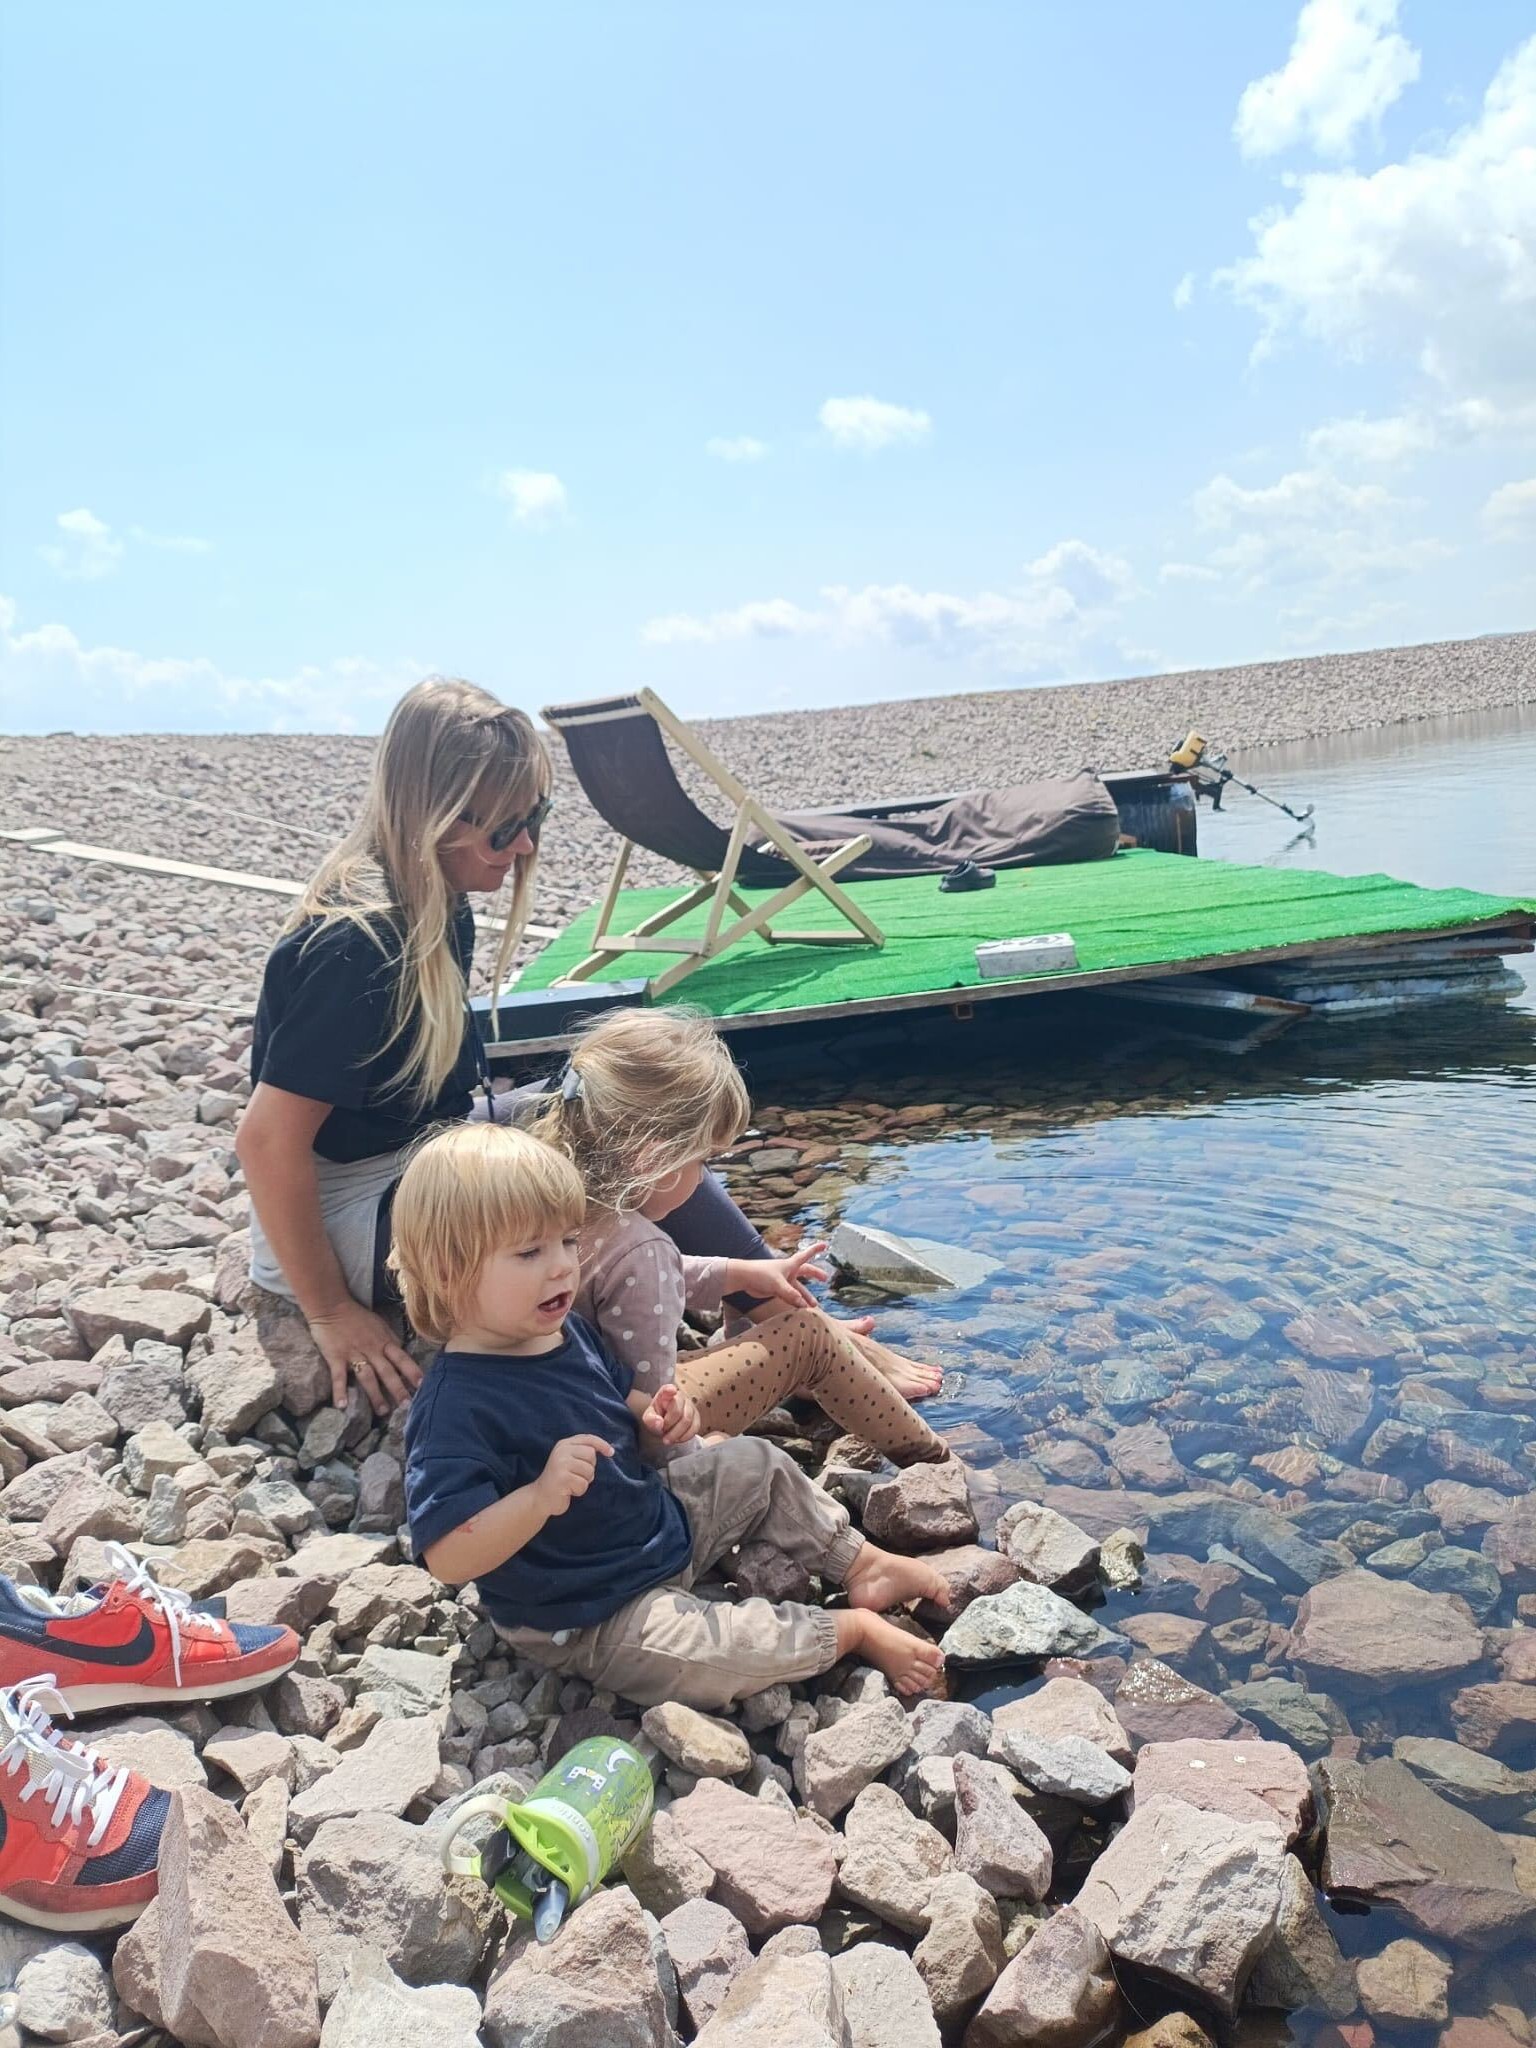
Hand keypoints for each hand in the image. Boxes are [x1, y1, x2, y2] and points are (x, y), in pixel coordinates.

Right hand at [308, 1300, 422, 1414]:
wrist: (331, 1305)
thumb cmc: (357, 1316)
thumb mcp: (379, 1325)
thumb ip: (389, 1340)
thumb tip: (401, 1352)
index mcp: (384, 1341)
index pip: (402, 1359)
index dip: (413, 1372)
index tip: (423, 1386)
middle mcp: (372, 1349)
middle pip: (388, 1372)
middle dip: (398, 1389)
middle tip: (407, 1406)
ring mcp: (354, 1354)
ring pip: (368, 1377)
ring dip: (375, 1395)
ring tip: (383, 1411)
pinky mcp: (336, 1357)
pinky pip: (339, 1377)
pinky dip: (340, 1391)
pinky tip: (342, 1406)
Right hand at [536, 1434, 613, 1515]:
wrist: (540, 1497)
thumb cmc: (561, 1480)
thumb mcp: (569, 1461)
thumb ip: (582, 1452)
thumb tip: (608, 1449)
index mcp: (564, 1444)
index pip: (588, 1439)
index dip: (602, 1444)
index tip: (611, 1453)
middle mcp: (561, 1451)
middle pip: (591, 1455)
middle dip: (589, 1469)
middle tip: (577, 1476)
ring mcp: (561, 1464)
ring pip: (589, 1471)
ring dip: (584, 1481)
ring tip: (571, 1483)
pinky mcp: (562, 1478)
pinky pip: (583, 1484)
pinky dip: (579, 1491)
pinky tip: (568, 1491)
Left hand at [642, 1383, 699, 1446]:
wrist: (665, 1423)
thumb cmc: (657, 1417)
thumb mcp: (649, 1418)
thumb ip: (650, 1420)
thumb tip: (659, 1423)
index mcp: (665, 1394)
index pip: (668, 1389)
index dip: (670, 1390)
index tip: (671, 1391)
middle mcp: (680, 1396)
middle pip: (677, 1412)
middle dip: (669, 1426)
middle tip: (662, 1433)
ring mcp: (690, 1406)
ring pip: (687, 1420)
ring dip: (677, 1434)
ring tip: (668, 1439)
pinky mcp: (697, 1416)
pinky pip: (695, 1427)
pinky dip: (685, 1436)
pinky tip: (678, 1438)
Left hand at [724, 1241, 829, 1311]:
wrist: (744, 1278)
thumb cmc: (760, 1274)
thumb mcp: (778, 1284)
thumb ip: (791, 1294)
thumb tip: (803, 1305)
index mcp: (790, 1265)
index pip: (806, 1255)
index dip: (815, 1250)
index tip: (824, 1245)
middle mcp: (788, 1272)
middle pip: (805, 1272)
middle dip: (815, 1275)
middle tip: (825, 1279)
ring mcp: (783, 1281)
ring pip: (798, 1289)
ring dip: (805, 1296)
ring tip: (813, 1306)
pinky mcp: (777, 1290)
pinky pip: (790, 1296)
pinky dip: (795, 1302)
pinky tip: (800, 1309)